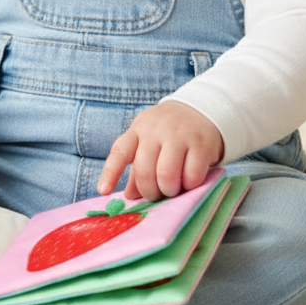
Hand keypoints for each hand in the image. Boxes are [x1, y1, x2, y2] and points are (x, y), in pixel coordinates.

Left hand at [97, 100, 223, 201]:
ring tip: (173, 189)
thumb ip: (138, 168)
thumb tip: (130, 195)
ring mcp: (179, 135)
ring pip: (166, 175)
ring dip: (169, 190)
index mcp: (138, 130)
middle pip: (144, 170)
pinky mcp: (201, 144)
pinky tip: (190, 181)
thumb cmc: (169, 133)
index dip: (110, 173)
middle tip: (157, 195)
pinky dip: (190, 185)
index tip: (103, 191)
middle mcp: (156, 130)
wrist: (201, 109)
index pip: (120, 151)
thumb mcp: (148, 142)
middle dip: (149, 191)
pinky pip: (191, 175)